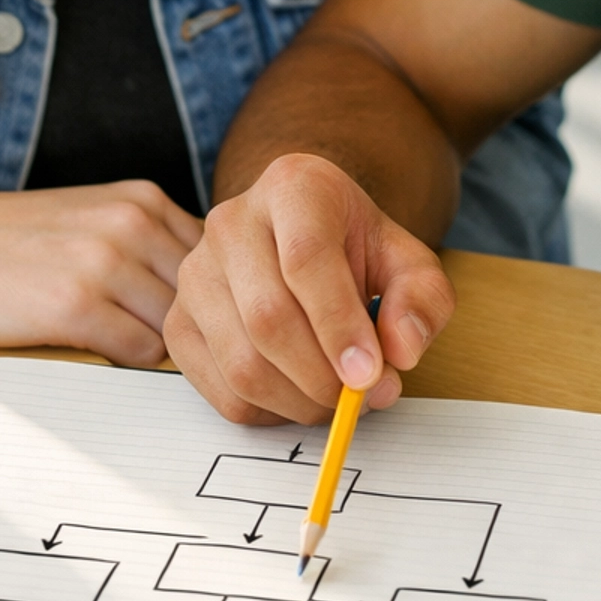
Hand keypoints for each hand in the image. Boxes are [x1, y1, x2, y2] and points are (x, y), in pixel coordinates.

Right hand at [0, 179, 201, 363]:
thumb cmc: (0, 242)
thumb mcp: (89, 219)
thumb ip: (147, 246)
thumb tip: (209, 300)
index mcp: (142, 200)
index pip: (219, 261)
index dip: (211, 300)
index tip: (192, 324)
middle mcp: (132, 223)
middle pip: (207, 298)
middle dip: (194, 330)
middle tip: (166, 353)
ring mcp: (105, 263)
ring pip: (178, 329)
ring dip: (159, 352)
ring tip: (123, 354)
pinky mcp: (73, 306)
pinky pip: (140, 354)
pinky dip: (126, 365)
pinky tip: (93, 354)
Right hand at [164, 153, 455, 424]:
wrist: (301, 236)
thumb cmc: (353, 250)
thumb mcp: (408, 262)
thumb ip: (422, 300)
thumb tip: (400, 350)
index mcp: (293, 187)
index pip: (306, 258)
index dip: (339, 325)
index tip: (371, 375)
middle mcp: (231, 222)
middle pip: (269, 318)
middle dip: (324, 377)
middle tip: (367, 397)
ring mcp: (195, 273)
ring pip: (242, 363)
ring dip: (300, 401)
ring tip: (338, 396)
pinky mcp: (179, 321)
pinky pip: (221, 390)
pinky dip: (269, 412)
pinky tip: (299, 395)